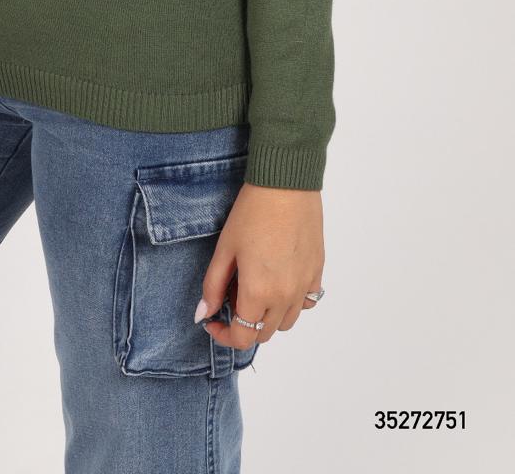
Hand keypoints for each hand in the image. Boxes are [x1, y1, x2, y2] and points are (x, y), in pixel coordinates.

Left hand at [196, 183, 324, 344]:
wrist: (285, 184)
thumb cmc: (252, 212)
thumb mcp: (225, 248)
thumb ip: (213, 286)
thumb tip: (204, 315)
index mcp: (259, 293)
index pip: (242, 338)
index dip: (224, 336)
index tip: (214, 321)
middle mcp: (285, 297)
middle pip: (263, 334)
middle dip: (244, 325)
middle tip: (232, 296)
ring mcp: (305, 285)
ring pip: (286, 322)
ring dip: (268, 317)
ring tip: (256, 287)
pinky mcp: (317, 271)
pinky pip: (306, 302)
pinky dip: (292, 302)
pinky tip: (279, 279)